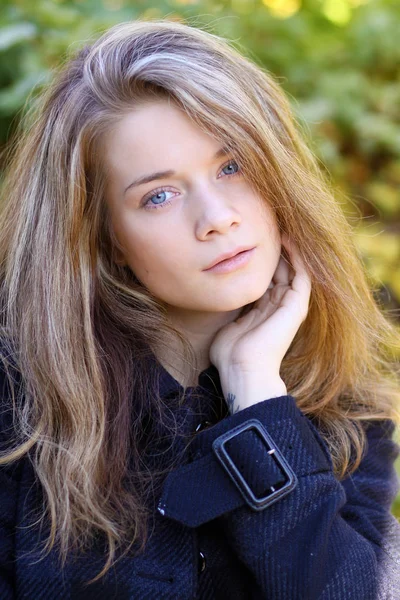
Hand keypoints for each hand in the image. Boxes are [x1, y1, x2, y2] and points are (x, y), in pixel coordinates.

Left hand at [209, 233, 311, 401]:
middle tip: (266, 223)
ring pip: (293, 268)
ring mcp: (290, 305)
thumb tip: (220, 291)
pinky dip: (297, 256)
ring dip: (287, 247)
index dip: (259, 257)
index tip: (250, 237)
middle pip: (280, 269)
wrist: (243, 370)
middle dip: (273, 248)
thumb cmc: (229, 353)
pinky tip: (287, 238)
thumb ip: (230, 306)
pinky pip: (302, 273)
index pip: (265, 277)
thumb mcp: (227, 321)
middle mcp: (278, 305)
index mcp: (263, 309)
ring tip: (278, 224)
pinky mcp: (297, 306)